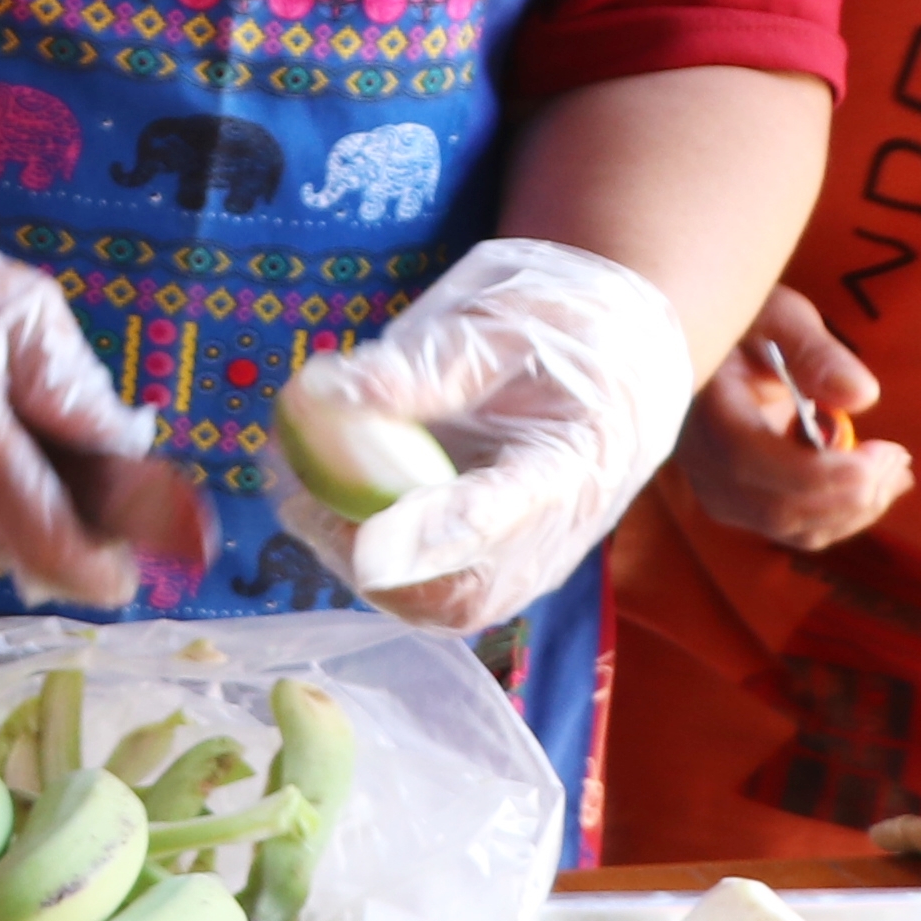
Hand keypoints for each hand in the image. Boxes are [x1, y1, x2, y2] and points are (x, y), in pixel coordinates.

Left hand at [269, 237, 698, 635]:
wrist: (625, 355)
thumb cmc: (565, 325)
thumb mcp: (506, 316)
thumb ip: (424, 363)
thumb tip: (324, 396)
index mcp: (578, 460)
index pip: (504, 514)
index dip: (432, 536)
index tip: (367, 545)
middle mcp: (556, 532)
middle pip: (460, 591)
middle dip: (366, 558)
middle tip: (300, 491)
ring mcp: (526, 561)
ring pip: (429, 604)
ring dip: (349, 557)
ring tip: (295, 486)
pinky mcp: (493, 568)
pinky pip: (418, 589)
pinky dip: (355, 550)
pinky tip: (313, 496)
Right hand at [673, 285, 915, 550]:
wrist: (711, 353)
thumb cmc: (748, 329)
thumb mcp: (781, 321)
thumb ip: (818, 355)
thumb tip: (864, 397)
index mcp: (705, 415)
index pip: (757, 465)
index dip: (829, 471)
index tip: (887, 449)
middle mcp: (703, 466)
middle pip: (782, 509)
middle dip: (855, 493)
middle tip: (898, 456)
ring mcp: (720, 492)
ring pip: (796, 528)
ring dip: (857, 508)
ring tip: (895, 467)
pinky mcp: (743, 506)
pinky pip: (800, 529)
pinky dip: (845, 514)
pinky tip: (876, 481)